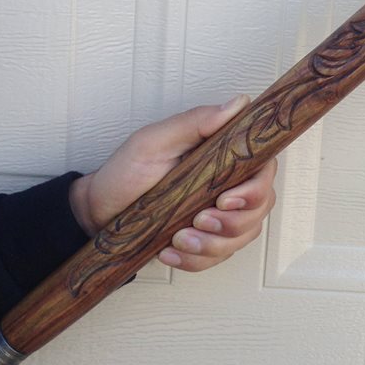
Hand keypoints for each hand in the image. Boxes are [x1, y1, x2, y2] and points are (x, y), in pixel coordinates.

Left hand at [68, 95, 277, 271]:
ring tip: (178, 239)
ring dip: (213, 244)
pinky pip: (219, 257)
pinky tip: (171, 252)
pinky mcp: (209, 240)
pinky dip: (196, 260)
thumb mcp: (154, 141)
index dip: (255, 189)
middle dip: (232, 222)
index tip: (225, 199)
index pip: (264, 170)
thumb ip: (196, 122)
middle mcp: (231, 184)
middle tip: (197, 220)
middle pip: (260, 206)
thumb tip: (239, 104)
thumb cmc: (126, 172)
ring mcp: (222, 214)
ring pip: (244, 235)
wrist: (99, 212)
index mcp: (225, 156)